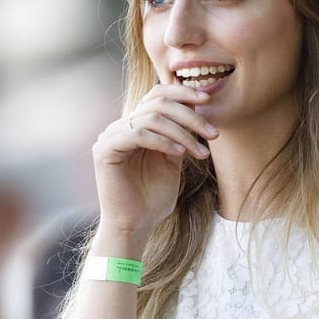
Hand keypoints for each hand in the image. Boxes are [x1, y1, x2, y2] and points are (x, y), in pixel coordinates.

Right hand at [92, 83, 219, 238]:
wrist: (136, 226)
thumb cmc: (153, 198)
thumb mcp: (173, 159)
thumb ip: (179, 134)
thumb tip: (197, 106)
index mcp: (134, 126)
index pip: (156, 95)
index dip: (182, 92)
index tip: (207, 100)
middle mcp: (120, 127)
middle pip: (157, 104)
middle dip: (191, 117)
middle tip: (214, 134)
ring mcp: (110, 137)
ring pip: (151, 118)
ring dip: (183, 133)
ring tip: (201, 152)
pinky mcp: (104, 150)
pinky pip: (138, 134)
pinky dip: (163, 141)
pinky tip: (180, 154)